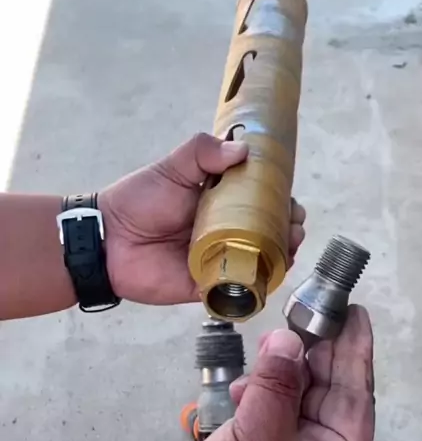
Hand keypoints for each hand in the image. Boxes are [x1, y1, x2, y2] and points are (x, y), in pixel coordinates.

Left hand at [99, 133, 305, 304]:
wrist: (108, 239)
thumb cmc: (139, 200)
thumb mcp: (173, 167)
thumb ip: (203, 152)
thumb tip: (244, 151)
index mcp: (221, 203)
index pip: (261, 203)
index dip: (282, 203)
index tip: (292, 203)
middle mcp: (225, 232)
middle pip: (268, 234)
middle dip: (290, 231)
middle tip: (295, 227)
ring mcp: (218, 261)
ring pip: (259, 263)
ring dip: (281, 257)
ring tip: (290, 247)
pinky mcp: (207, 287)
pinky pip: (238, 290)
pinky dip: (258, 285)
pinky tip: (271, 274)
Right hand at [146, 306, 373, 440]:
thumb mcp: (258, 439)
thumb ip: (276, 386)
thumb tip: (288, 341)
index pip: (356, 399)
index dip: (355, 354)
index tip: (353, 314)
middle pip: (327, 399)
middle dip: (315, 359)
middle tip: (304, 315)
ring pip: (295, 405)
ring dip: (282, 376)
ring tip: (266, 347)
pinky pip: (268, 419)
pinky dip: (258, 398)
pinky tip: (242, 386)